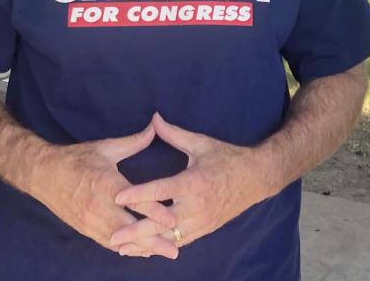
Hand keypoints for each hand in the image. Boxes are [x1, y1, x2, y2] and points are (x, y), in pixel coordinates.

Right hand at [32, 120, 178, 258]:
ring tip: (164, 253)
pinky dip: (126, 248)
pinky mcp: (84, 229)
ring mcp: (89, 221)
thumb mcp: (106, 148)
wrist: (42, 174)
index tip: (172, 219)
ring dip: (141, 248)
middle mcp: (97, 206)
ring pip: (119, 240)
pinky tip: (142, 251)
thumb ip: (134, 142)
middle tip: (174, 250)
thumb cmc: (76, 159)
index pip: (133, 200)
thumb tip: (156, 126)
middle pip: (128, 228)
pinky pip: (107, 243)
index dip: (154, 211)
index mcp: (105, 183)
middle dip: (152, 240)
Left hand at [110, 113, 274, 249]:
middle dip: (136, 232)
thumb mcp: (202, 144)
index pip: (162, 190)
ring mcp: (203, 220)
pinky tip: (144, 250)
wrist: (257, 178)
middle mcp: (198, 205)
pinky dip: (161, 246)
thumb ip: (174, 134)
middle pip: (163, 222)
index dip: (139, 194)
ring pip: (170, 237)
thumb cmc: (227, 158)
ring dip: (146, 244)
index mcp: (195, 181)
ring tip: (121, 249)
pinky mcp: (206, 229)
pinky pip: (180, 241)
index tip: (117, 197)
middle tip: (113, 237)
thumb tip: (154, 119)